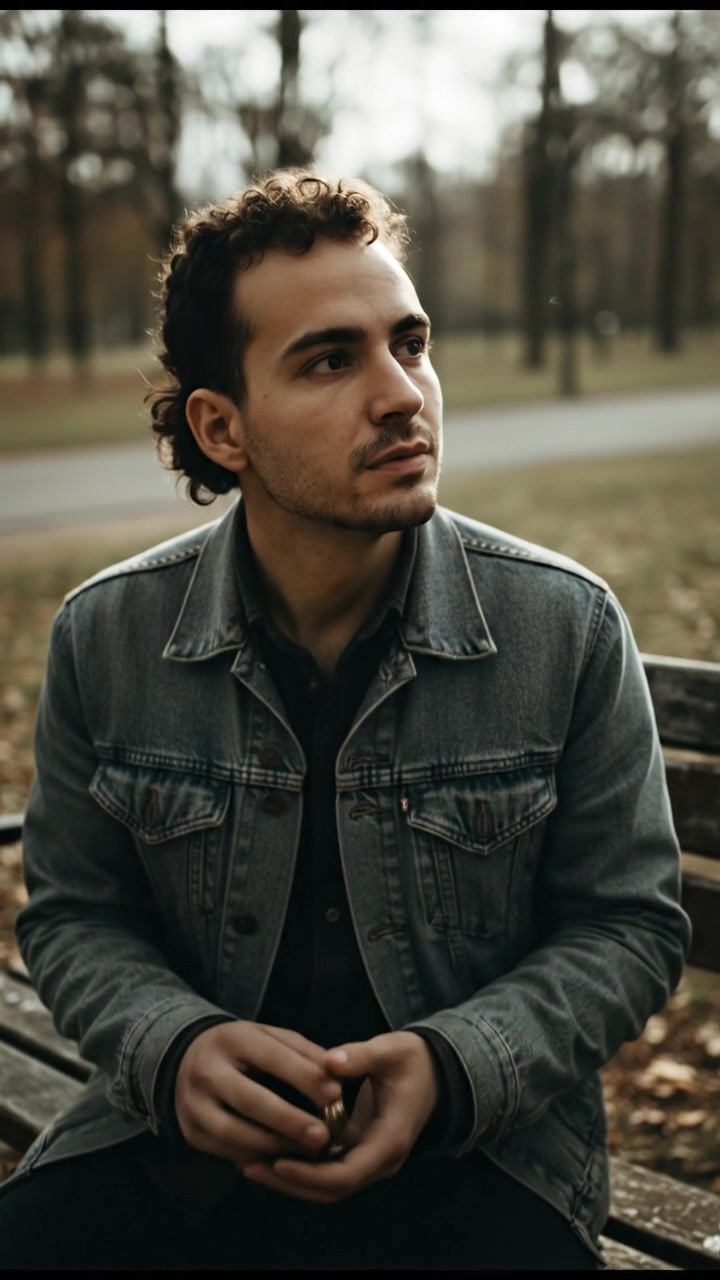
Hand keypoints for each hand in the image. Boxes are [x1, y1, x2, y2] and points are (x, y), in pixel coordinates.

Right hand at [175, 1021, 341, 1167]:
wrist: (188, 1061)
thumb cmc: (244, 1050)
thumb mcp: (270, 1038)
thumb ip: (303, 1052)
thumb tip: (338, 1069)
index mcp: (232, 1038)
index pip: (272, 1057)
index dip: (305, 1076)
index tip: (335, 1094)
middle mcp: (207, 1070)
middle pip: (250, 1100)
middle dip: (289, 1120)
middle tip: (323, 1136)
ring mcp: (193, 1104)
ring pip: (235, 1132)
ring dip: (275, 1146)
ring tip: (308, 1153)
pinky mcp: (191, 1132)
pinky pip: (226, 1151)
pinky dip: (257, 1157)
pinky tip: (283, 1160)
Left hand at [242, 1031, 439, 1202]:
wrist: (434, 1073)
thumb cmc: (413, 1060)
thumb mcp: (392, 1049)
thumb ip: (361, 1055)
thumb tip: (329, 1060)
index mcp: (391, 1139)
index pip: (347, 1172)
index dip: (310, 1173)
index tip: (277, 1162)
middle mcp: (381, 1160)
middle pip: (331, 1189)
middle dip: (290, 1182)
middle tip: (248, 1166)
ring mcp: (370, 1160)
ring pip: (327, 1187)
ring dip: (289, 1180)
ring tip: (247, 1164)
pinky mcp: (359, 1154)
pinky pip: (327, 1172)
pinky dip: (299, 1169)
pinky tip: (268, 1155)